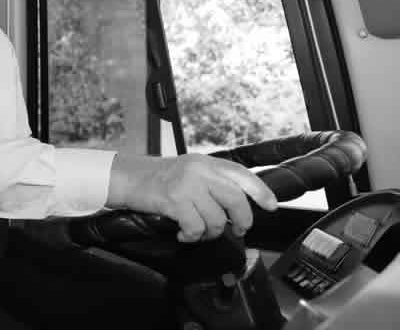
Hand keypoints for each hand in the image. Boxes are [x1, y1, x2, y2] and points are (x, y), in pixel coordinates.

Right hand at [106, 153, 277, 242]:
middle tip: (238, 229)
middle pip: (236, 199)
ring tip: (198, 231)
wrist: (129, 177)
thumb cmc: (158, 177)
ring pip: (216, 219)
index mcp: (206, 163)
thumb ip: (213, 180)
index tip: (271, 205)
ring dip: (210, 232)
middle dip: (242, 220)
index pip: (241, 174)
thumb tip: (239, 204)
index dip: (260, 190)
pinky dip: (192, 236)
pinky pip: (195, 228)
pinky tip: (183, 234)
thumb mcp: (190, 169)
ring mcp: (187, 185)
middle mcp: (199, 171)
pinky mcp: (174, 201)